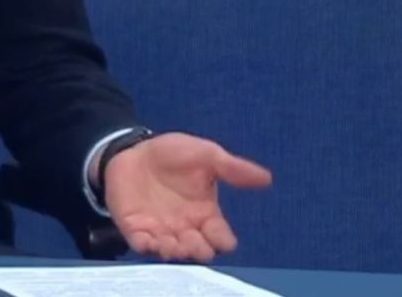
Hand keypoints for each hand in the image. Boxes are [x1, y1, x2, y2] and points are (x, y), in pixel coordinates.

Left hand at [103, 132, 271, 262]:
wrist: (135, 150)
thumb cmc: (173, 154)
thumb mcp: (206, 155)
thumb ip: (233, 169)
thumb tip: (267, 178)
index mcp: (206, 214)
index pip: (221, 236)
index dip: (223, 241)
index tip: (223, 237)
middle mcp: (186, 228)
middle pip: (199, 250)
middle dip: (199, 251)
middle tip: (196, 242)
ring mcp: (161, 230)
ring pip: (172, 252)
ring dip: (175, 252)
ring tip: (174, 244)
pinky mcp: (136, 228)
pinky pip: (142, 244)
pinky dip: (147, 246)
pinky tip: (150, 240)